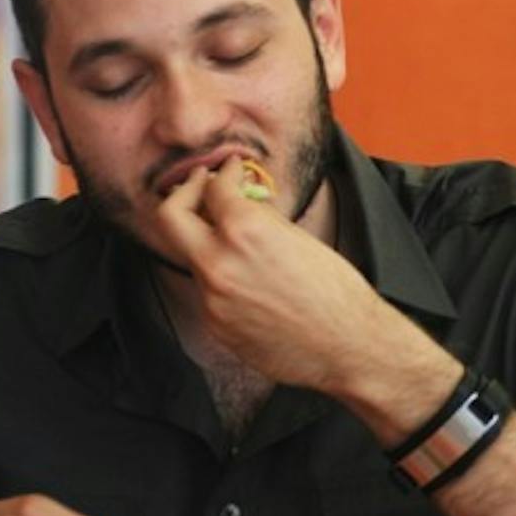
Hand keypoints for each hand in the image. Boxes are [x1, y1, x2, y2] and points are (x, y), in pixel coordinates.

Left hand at [152, 158, 431, 394]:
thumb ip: (263, 217)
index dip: (224, 173)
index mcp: (246, 233)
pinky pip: (208, 291)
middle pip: (170, 216)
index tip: (231, 170)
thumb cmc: (337, 293)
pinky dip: (223, 276)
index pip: (215, 189)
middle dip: (185, 192)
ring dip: (210, 241)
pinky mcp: (214, 326)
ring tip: (236, 237)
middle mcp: (219, 264)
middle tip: (202, 185)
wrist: (346, 345)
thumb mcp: (301, 238)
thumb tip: (245, 201)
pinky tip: (248, 276)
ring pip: (193, 257)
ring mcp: (211, 299)